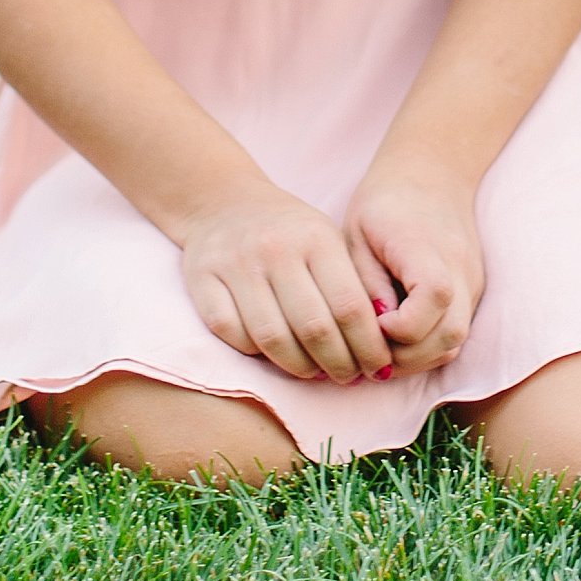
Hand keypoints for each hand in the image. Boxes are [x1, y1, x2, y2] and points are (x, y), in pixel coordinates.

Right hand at [177, 183, 396, 383]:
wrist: (223, 202)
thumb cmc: (289, 231)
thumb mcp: (327, 240)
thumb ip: (351, 284)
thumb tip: (377, 346)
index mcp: (315, 238)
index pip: (349, 306)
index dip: (368, 346)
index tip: (378, 367)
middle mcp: (276, 249)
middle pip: (314, 328)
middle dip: (338, 364)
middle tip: (349, 378)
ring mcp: (236, 264)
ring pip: (272, 338)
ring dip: (300, 367)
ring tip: (315, 372)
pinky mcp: (202, 280)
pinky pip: (232, 333)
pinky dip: (255, 353)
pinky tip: (273, 354)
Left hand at [347, 157, 484, 376]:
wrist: (431, 173)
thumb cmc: (384, 203)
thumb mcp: (358, 234)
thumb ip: (366, 283)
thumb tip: (375, 330)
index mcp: (427, 246)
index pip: (433, 299)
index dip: (400, 327)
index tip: (371, 321)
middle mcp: (460, 268)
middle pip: (450, 334)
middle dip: (407, 357)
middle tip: (371, 350)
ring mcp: (472, 282)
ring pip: (456, 342)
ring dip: (419, 357)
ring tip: (384, 348)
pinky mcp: (473, 291)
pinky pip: (456, 332)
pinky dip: (429, 345)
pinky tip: (401, 338)